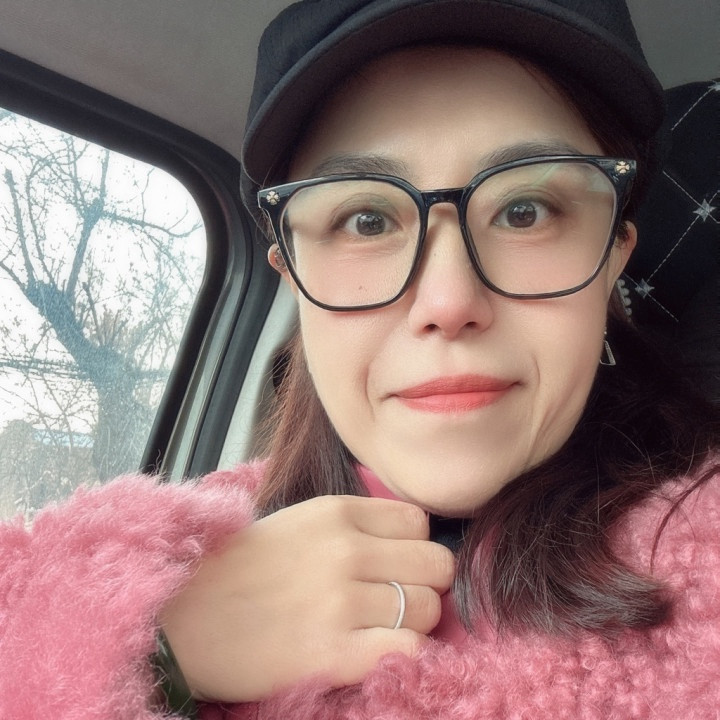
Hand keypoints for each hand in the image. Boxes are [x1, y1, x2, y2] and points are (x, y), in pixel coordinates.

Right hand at [160, 494, 454, 701]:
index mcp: (336, 512)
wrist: (182, 618)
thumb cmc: (238, 569)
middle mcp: (345, 549)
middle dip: (423, 583)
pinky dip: (403, 654)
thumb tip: (408, 538)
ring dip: (413, 622)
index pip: (419, 522)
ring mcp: (340, 600)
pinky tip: (374, 651)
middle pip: (435, 564)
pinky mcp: (333, 653)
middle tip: (395, 598)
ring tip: (380, 627)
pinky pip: (409, 649)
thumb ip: (352, 524)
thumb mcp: (297, 522)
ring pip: (427, 608)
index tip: (395, 563)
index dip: (413, 545)